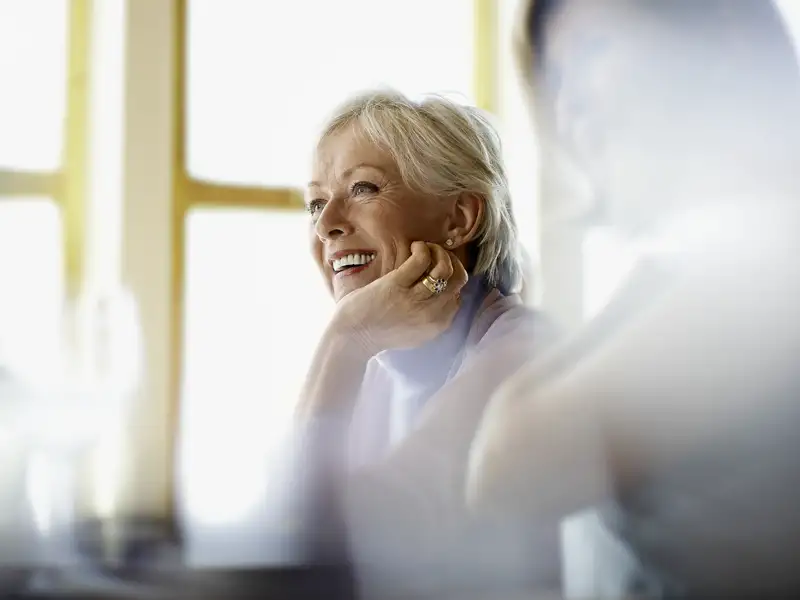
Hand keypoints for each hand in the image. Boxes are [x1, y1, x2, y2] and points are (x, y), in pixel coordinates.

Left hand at [332, 241, 468, 354]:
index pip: (458, 295)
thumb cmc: (378, 333)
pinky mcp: (397, 284)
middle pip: (458, 279)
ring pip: (444, 268)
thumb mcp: (414, 333)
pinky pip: (422, 260)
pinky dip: (422, 248)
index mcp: (436, 325)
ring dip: (438, 252)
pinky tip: (415, 247)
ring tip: (425, 249)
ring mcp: (414, 299)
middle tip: (437, 256)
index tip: (439, 270)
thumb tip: (439, 293)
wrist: (351, 338)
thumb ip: (429, 317)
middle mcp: (430, 313)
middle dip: (451, 262)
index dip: (452, 278)